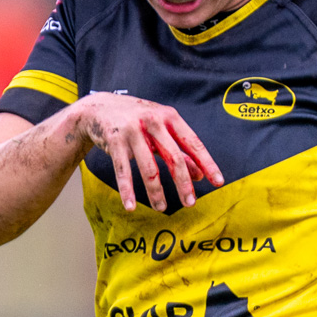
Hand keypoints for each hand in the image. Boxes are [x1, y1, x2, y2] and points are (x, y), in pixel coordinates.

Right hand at [72, 92, 223, 212]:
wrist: (98, 108)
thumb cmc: (136, 120)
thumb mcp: (161, 131)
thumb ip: (181, 151)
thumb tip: (200, 175)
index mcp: (169, 117)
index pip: (193, 142)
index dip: (207, 163)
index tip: (218, 182)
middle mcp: (153, 122)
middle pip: (174, 157)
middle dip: (183, 183)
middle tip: (190, 203)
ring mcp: (133, 131)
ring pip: (149, 168)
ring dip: (156, 192)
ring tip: (161, 208)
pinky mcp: (115, 141)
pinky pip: (123, 170)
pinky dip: (127, 190)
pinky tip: (130, 206)